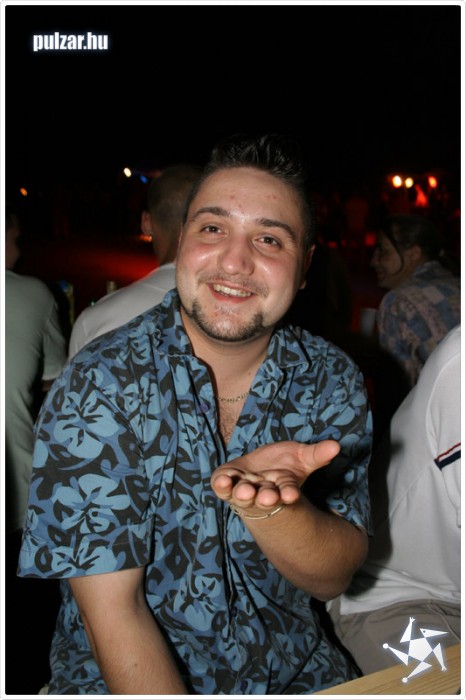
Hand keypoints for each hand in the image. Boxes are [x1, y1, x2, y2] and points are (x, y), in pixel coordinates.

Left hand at [211, 440, 339, 512]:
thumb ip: (317, 454)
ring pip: (242, 494)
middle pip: (264, 497)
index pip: (287, 492)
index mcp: (282, 488)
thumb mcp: (302, 457)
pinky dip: (221, 484)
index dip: (288, 493)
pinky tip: (222, 480)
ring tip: (245, 490)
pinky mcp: (225, 481)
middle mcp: (262, 492)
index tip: (290, 495)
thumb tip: (336, 445)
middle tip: (267, 497)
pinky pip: (221, 485)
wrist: (258, 468)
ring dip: (243, 493)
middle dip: (265, 498)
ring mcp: (243, 488)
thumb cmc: (283, 464)